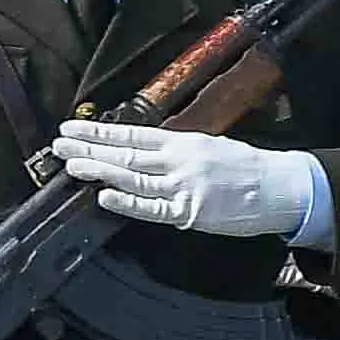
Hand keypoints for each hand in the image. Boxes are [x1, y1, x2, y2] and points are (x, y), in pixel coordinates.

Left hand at [49, 120, 322, 241]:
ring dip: (99, 171)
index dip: (99, 132)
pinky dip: (127, 203)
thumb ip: (173, 150)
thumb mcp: (208, 146)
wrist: (281, 187)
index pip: (131, 134)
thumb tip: (138, 150)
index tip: (71, 128)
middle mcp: (178, 160)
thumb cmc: (245, 168)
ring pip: (133, 178)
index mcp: (182, 142)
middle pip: (126, 153)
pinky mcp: (190, 211)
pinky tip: (104, 196)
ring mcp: (183, 186)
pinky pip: (153, 208)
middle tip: (58, 144)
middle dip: (89, 149)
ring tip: (71, 165)